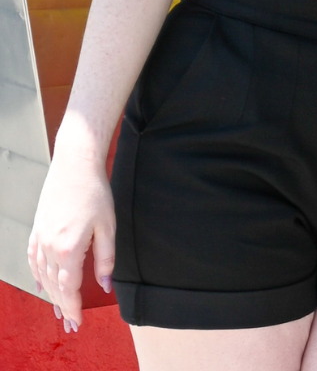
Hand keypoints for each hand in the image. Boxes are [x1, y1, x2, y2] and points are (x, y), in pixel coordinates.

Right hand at [27, 148, 115, 332]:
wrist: (74, 165)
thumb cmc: (95, 193)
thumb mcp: (108, 226)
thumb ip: (106, 258)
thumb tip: (106, 285)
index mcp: (69, 249)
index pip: (70, 288)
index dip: (74, 307)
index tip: (77, 323)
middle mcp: (50, 248)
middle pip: (55, 286)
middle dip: (63, 306)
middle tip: (69, 325)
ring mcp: (40, 239)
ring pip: (43, 276)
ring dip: (50, 295)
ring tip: (59, 310)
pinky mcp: (37, 230)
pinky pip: (34, 261)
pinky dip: (37, 276)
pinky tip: (41, 286)